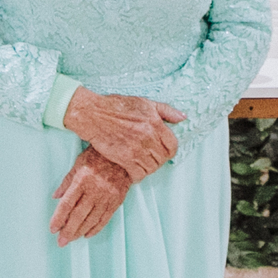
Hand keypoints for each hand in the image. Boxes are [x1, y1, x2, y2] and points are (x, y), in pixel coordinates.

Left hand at [50, 147, 130, 246]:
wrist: (124, 152)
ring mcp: (108, 195)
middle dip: (68, 230)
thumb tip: (56, 197)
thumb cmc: (98, 155)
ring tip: (72, 239)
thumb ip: (67, 182)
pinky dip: (96, 228)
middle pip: (79, 215)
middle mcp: (95, 189)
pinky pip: (105, 218)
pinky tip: (88, 234)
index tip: (53, 229)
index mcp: (82, 179)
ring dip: (80, 231)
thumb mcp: (78, 163)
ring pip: (92, 219)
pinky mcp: (117, 199)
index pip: (68, 203)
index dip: (59, 218)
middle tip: (61, 241)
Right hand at [62, 88, 184, 180]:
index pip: (173, 146)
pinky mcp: (124, 158)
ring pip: (152, 168)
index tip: (163, 151)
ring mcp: (136, 149)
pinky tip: (133, 170)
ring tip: (141, 164)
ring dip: (148, 168)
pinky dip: (137, 175)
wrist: (94, 115)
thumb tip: (183, 117)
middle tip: (150, 158)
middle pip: (163, 159)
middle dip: (158, 160)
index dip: (170, 151)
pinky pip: (138, 174)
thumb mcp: (145, 103)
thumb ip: (166, 111)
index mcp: (155, 123)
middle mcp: (148, 137)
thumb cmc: (117, 106)